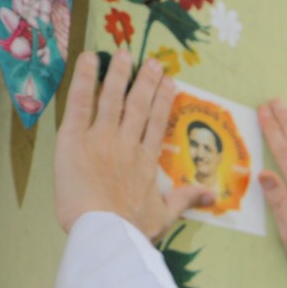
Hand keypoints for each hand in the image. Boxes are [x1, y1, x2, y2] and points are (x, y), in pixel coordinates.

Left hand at [54, 53, 213, 240]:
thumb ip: (185, 200)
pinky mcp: (74, 139)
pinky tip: (88, 58)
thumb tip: (212, 196)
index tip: (170, 83)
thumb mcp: (165, 217)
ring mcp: (101, 138)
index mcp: (146, 161)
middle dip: (146, 82)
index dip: (162, 101)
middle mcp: (126, 143)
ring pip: (112, 98)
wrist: (106, 233)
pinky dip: (83, 79)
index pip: (156, 123)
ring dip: (118, 74)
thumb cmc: (134, 229)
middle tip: (154, 62)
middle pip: (138, 105)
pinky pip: (79, 102)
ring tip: (123, 54)